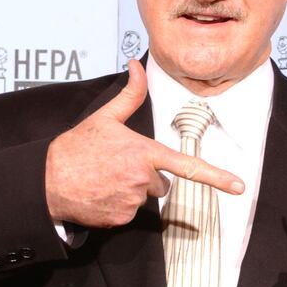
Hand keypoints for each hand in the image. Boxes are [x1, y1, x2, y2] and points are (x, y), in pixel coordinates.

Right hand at [44, 59, 244, 226]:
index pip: (188, 166)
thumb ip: (129, 95)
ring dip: (132, 191)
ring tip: (106, 179)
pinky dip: (119, 205)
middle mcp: (142, 180)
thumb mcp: (104, 118)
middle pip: (162, 184)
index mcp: (144, 154)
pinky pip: (130, 213)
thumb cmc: (76, 149)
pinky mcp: (121, 219)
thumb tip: (137, 67)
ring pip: (146, 198)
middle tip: (118, 167)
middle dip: (147, 177)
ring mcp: (132, 202)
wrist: (48, 182)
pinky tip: (101, 194)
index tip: (239, 186)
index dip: (217, 177)